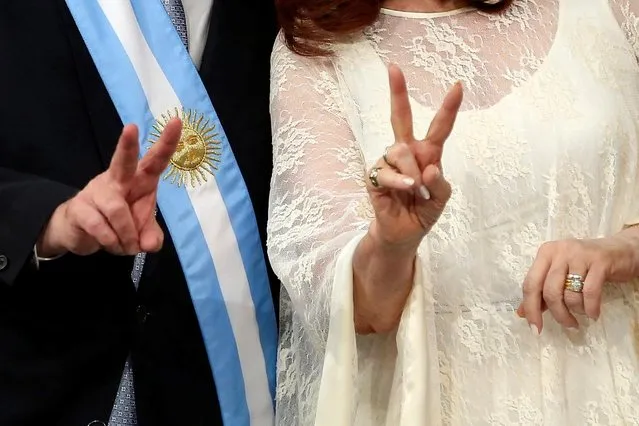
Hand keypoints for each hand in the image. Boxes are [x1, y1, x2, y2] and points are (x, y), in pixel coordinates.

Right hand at [38, 119, 181, 256]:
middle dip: (127, 145)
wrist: (78, 232)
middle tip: (131, 128)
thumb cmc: (118, 222)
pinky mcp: (80, 207)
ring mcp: (96, 191)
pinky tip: (111, 243)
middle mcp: (118, 180)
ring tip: (127, 245)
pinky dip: (111, 241)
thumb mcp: (141, 232)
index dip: (166, 143)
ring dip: (126, 234)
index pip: (155, 160)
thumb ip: (151, 236)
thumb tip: (150, 244)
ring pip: (117, 210)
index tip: (176, 122)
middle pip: (123, 160)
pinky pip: (100, 226)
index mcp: (139, 180)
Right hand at [367, 64, 462, 247]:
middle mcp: (407, 152)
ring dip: (413, 172)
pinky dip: (400, 181)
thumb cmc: (422, 212)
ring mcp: (389, 162)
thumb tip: (429, 167)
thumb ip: (440, 183)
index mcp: (428, 153)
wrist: (403, 234)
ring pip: (401, 150)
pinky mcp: (375, 176)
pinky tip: (408, 189)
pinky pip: (387, 171)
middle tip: (393, 68)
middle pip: (401, 117)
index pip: (439, 127)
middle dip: (397, 92)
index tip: (458, 85)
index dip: (448, 107)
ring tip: (417, 190)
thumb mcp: (441, 200)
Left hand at [517, 236, 638, 331]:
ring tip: (583, 311)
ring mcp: (579, 254)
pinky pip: (590, 293)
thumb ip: (541, 292)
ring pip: (569, 293)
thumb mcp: (561, 275)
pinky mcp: (600, 261)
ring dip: (576, 310)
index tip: (535, 329)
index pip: (530, 284)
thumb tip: (522, 313)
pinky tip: (593, 313)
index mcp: (545, 253)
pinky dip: (590, 308)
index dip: (531, 309)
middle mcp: (559, 251)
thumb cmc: (585, 265)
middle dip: (558, 314)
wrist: (620, 250)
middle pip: (549, 291)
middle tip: (568, 324)